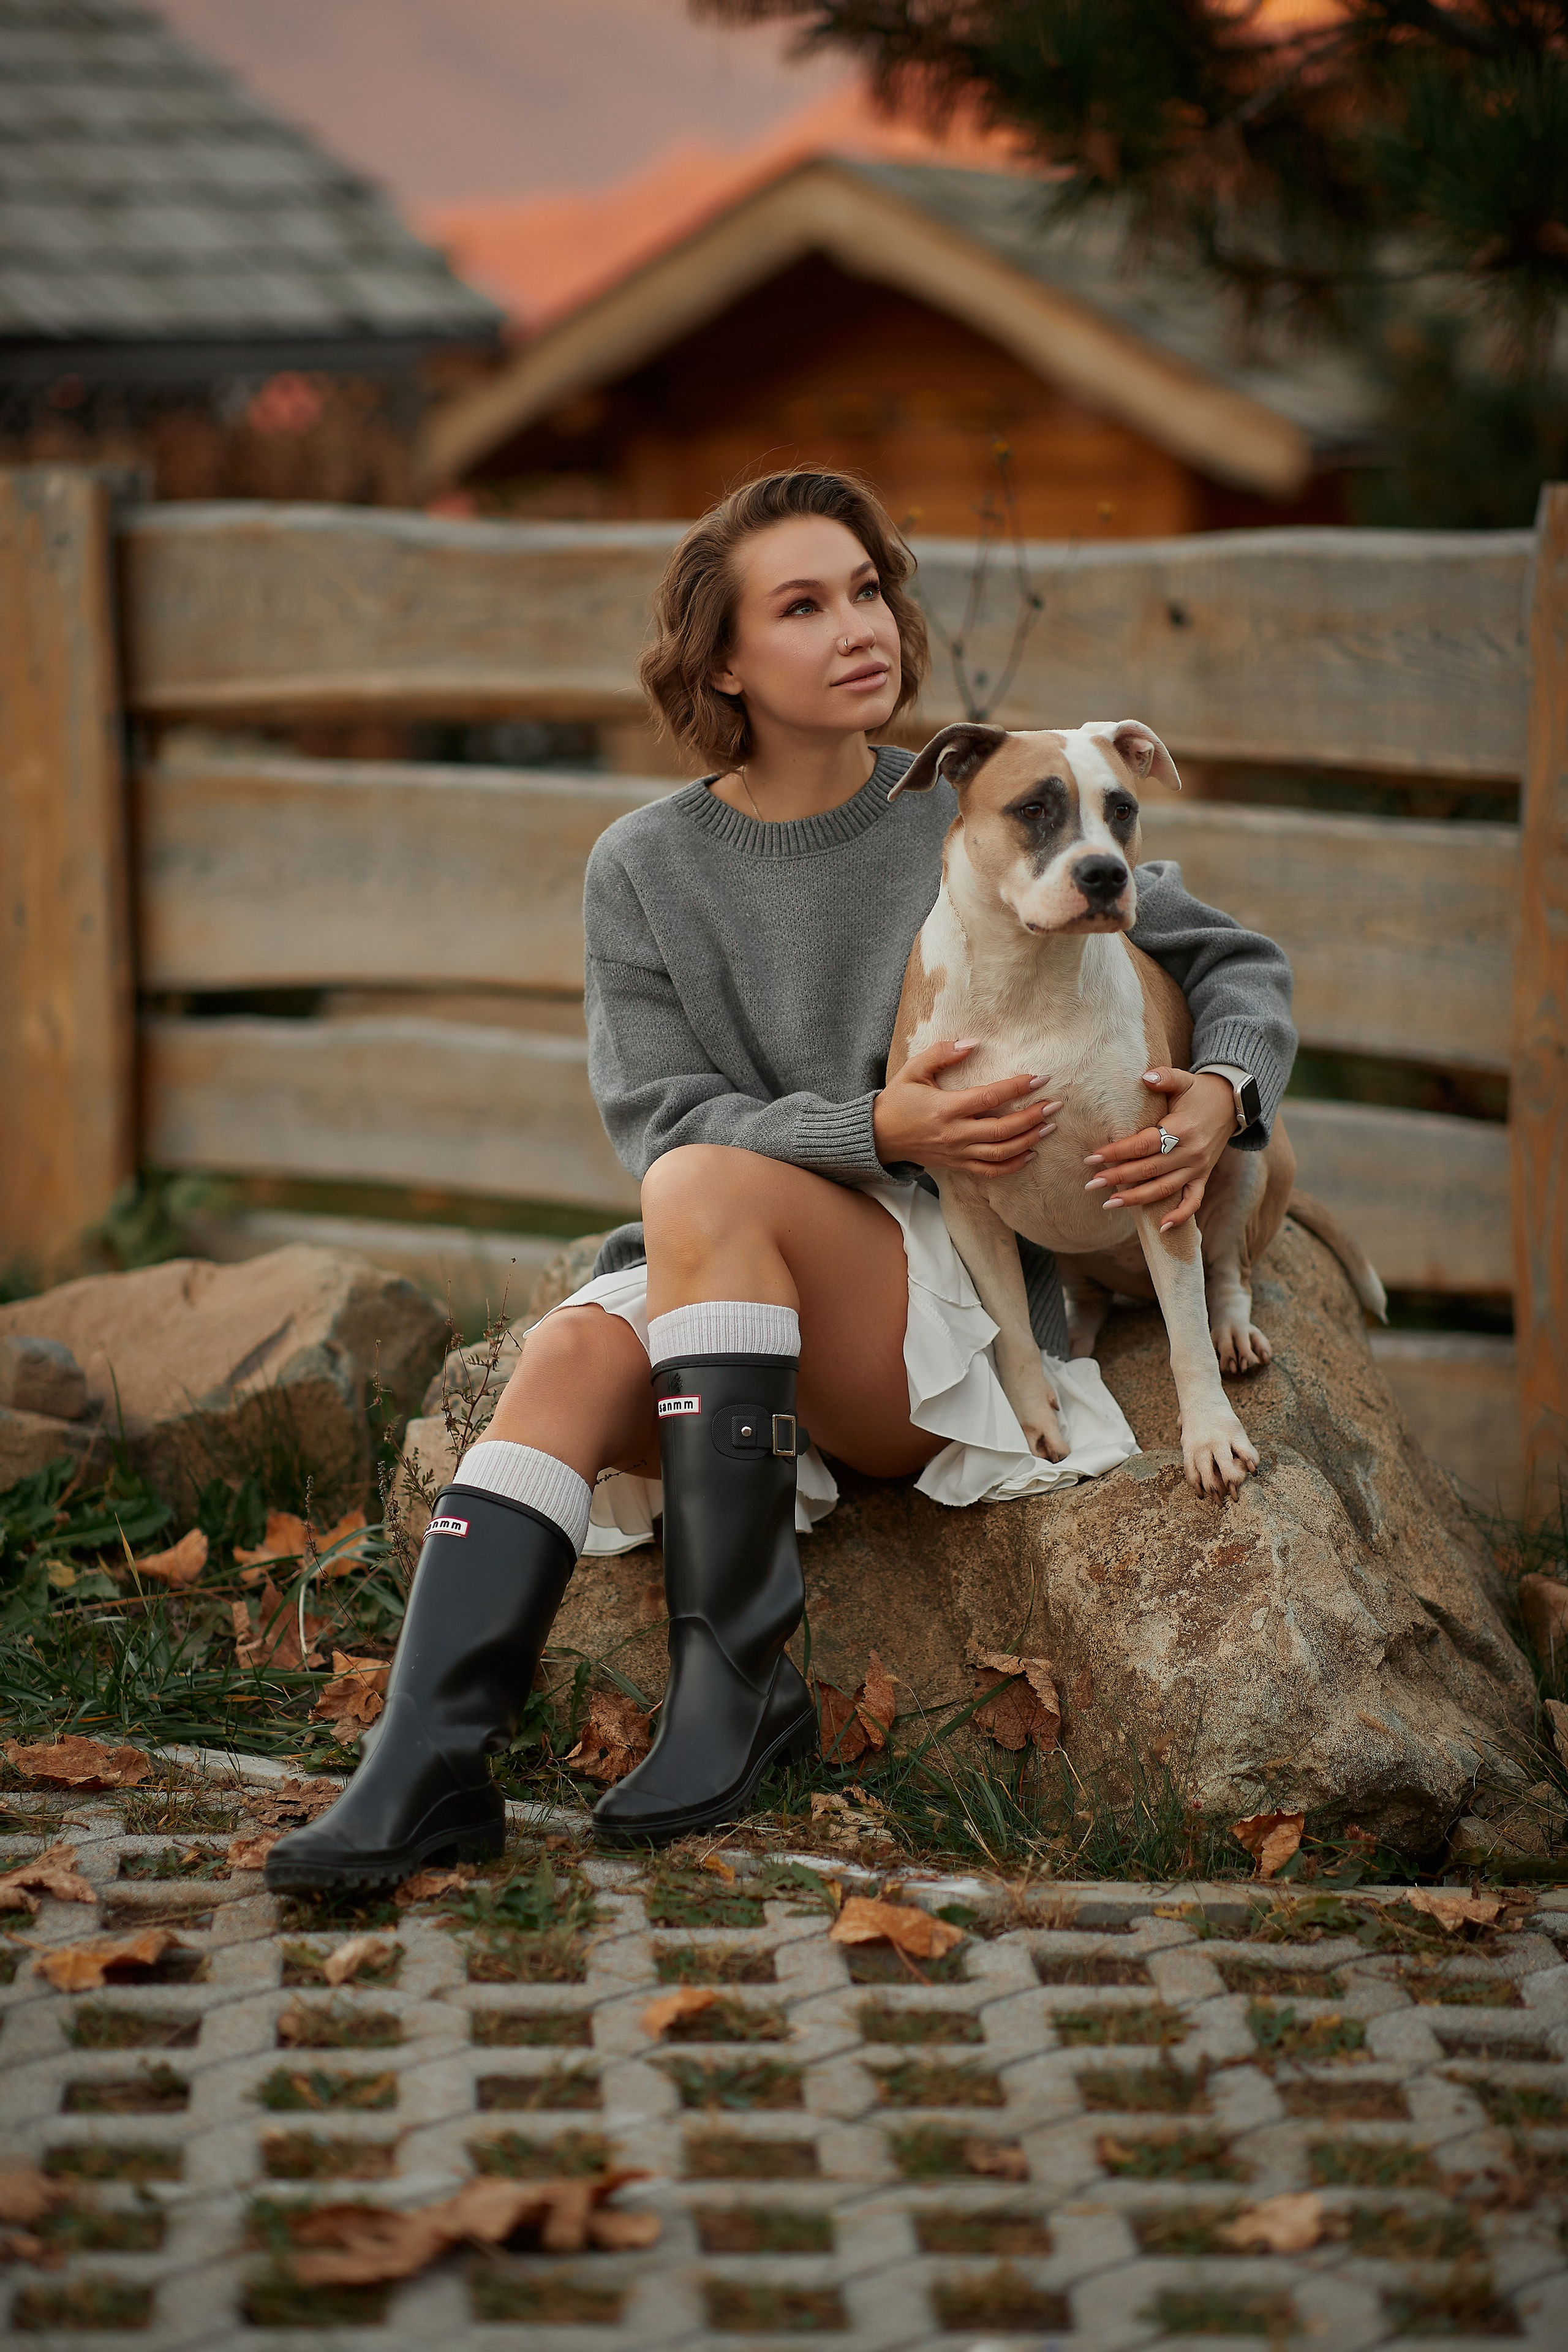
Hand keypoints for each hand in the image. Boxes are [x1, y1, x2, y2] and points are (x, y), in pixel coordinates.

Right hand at [874, 1040, 1059, 1177]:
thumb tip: (973, 1042)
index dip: (1016, 1088)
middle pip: (1002, 1130)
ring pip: (1000, 1153)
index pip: (989, 1098)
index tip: (1039, 1078)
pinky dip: (1013, 1166)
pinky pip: (990, 1171)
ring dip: (1028, 1141)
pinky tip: (1030, 1154)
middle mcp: (954, 1134)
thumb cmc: (898, 1100)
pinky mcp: (957, 1166)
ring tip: (1049, 1127)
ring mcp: (957, 1153)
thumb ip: (942, 1054)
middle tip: (1055, 1105)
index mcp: (945, 1108)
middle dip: (1032, 1117)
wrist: (879, 1136)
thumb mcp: (913, 1070)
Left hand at [1083, 1067, 1234, 1229]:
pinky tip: (1160, 1227)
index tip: (1092, 1156)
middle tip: (1091, 1183)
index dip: (1118, 1152)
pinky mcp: (1203, 1176)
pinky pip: (1192, 1201)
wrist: (1232, 1104)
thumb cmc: (1200, 1092)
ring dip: (1136, 1199)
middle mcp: (1190, 1152)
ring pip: (1164, 1189)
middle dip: (1118, 1178)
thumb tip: (1145, 1077)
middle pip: (1149, 1169)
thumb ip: (1165, 1077)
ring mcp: (1198, 1168)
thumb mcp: (1184, 1080)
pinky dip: (1180, 1216)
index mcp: (1182, 1129)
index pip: (1144, 1144)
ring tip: (1109, 1203)